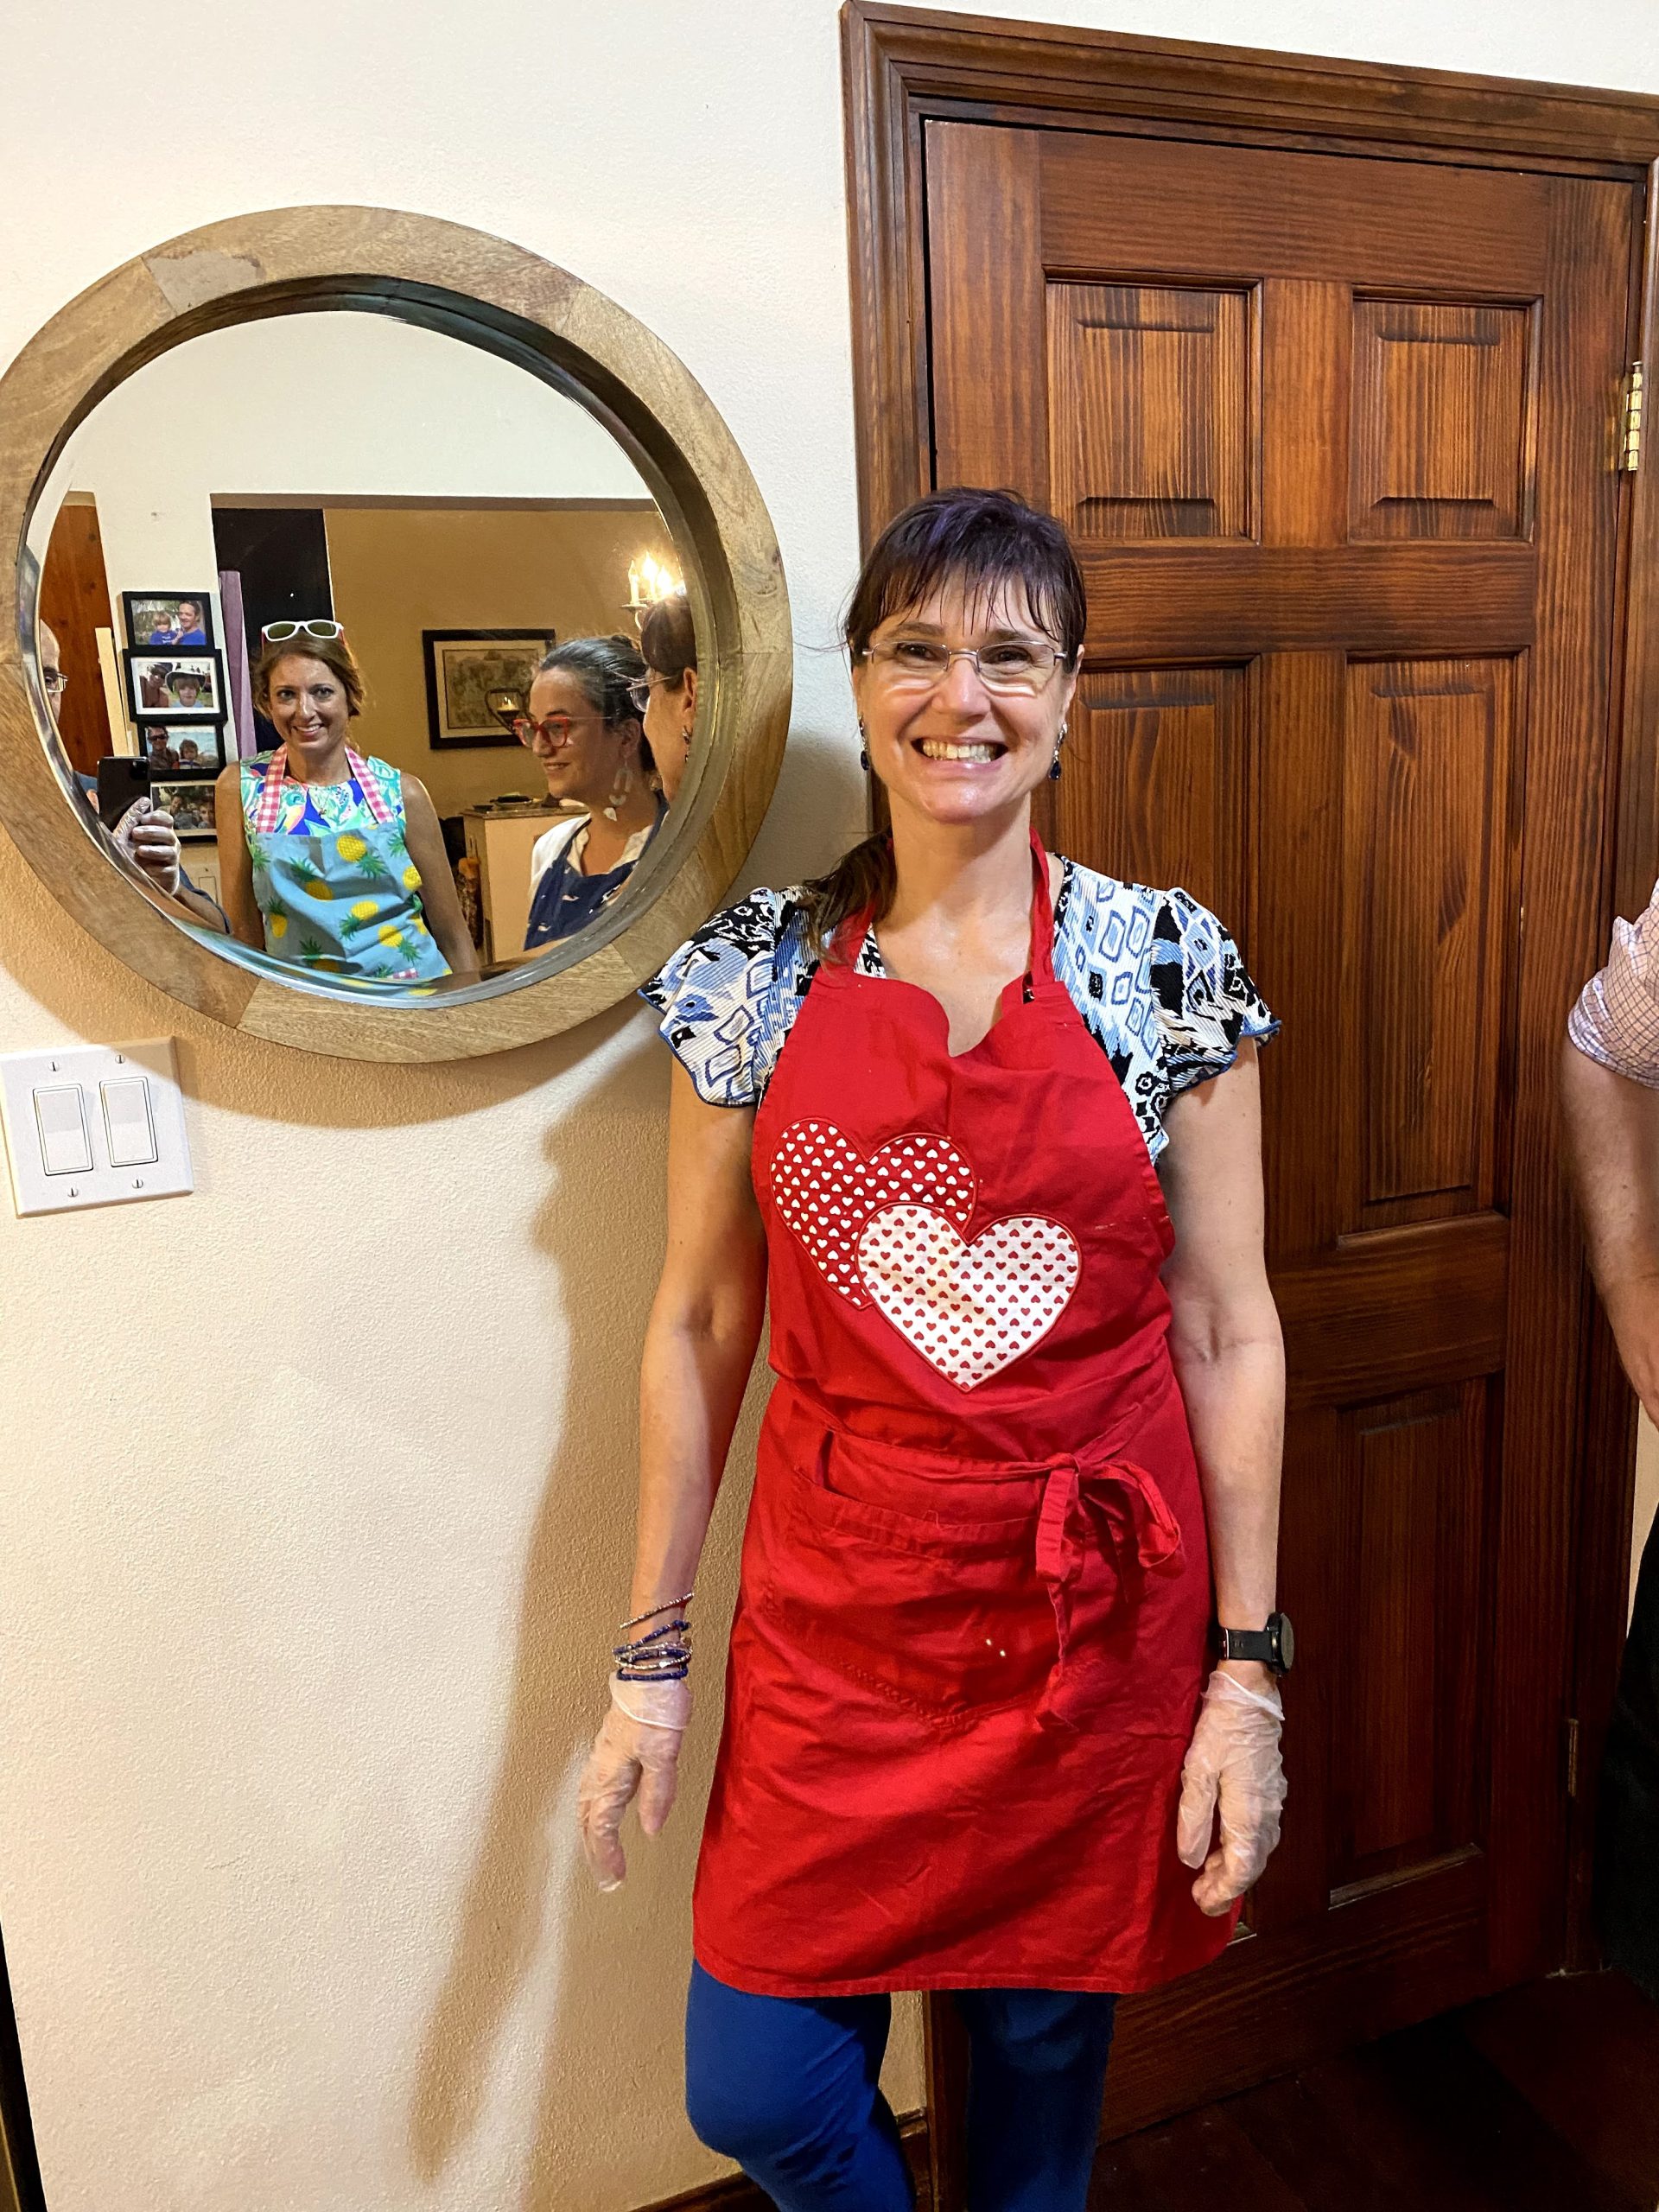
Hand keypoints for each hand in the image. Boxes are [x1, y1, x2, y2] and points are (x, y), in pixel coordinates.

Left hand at [115, 798, 181, 897]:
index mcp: (157, 829)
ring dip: (154, 849)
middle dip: (152, 831)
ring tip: (139, 850)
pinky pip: (167, 868)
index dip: (156, 816)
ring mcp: (170, 858)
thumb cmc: (129, 857)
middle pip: (168, 831)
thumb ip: (106, 818)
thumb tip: (92, 794)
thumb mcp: (118, 836)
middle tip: (135, 833)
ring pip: (170, 849)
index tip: (142, 818)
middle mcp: (168, 841)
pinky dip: (156, 867)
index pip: (164, 818)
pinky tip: (145, 868)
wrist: (137, 883)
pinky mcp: (170, 874)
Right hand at [577, 1678, 690, 1891]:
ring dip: (590, 1831)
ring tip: (598, 1852)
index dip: (607, 1854)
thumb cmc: (655, 1708)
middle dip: (594, 1850)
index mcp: (610, 1776)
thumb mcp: (663, 1754)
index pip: (602, 1826)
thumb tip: (650, 1831)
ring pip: (586, 1804)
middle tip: (605, 1878)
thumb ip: (657, 1793)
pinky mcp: (610, 1747)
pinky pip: (593, 1788)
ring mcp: (602, 1757)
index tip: (614, 1878)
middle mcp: (600, 1769)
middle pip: (588, 1819)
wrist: (648, 1669)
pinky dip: (594, 1809)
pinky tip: (605, 1808)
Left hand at [1176, 1665, 1285, 1915]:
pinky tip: (1226, 1841)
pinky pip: (1262, 1832)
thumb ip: (1194, 1818)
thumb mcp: (1197, 1771)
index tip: (1201, 1903)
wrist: (1251, 1693)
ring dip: (1236, 1866)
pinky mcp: (1272, 1788)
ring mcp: (1274, 1801)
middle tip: (1202, 1895)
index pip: (1241, 1870)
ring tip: (1209, 1872)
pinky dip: (1245, 1847)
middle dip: (1228, 1885)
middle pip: (1253, 1864)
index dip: (1221, 1893)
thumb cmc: (1221, 1727)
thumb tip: (1191, 1859)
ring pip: (1259, 1849)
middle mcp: (1268, 1813)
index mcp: (1249, 1814)